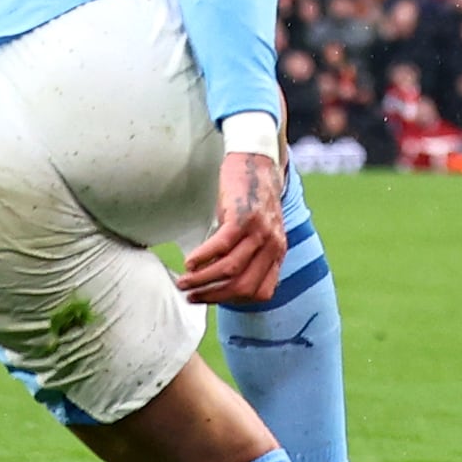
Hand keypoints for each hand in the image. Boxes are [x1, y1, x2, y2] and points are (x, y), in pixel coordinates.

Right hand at [178, 146, 286, 307]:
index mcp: (278, 253)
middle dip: (213, 296)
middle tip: (190, 297)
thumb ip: (251, 256)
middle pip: (243, 286)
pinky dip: (203, 258)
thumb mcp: (260, 233)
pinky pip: (222, 245)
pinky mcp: (242, 215)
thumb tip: (222, 283)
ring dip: (203, 280)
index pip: (260, 293)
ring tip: (183, 282)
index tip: (213, 299)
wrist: (257, 161)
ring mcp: (259, 230)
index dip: (234, 300)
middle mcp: (272, 245)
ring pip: (230, 269)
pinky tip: (189, 263)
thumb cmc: (251, 200)